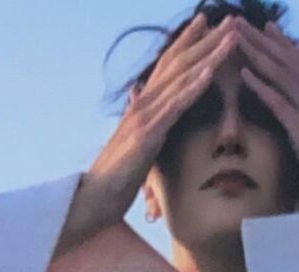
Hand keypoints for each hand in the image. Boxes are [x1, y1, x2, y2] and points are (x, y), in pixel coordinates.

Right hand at [58, 13, 239, 251]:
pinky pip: (174, 107)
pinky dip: (193, 88)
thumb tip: (136, 95)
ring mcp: (144, 119)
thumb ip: (137, 116)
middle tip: (231, 19)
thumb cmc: (112, 177)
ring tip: (232, 38)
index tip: (205, 21)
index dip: (186, 42)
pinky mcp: (147, 136)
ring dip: (209, 56)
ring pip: (181, 80)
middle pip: (178, 64)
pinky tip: (210, 72)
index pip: (166, 66)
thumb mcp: (128, 141)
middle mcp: (142, 105)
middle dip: (206, 40)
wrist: (92, 199)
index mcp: (140, 106)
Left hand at [237, 19, 298, 155]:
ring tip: (235, 38)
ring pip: (279, 74)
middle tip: (236, 22)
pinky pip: (279, 102)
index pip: (294, 63)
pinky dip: (262, 87)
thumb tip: (284, 89)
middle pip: (283, 61)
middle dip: (259, 41)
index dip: (276, 44)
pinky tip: (245, 75)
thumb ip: (297, 110)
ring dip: (256, 54)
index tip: (260, 27)